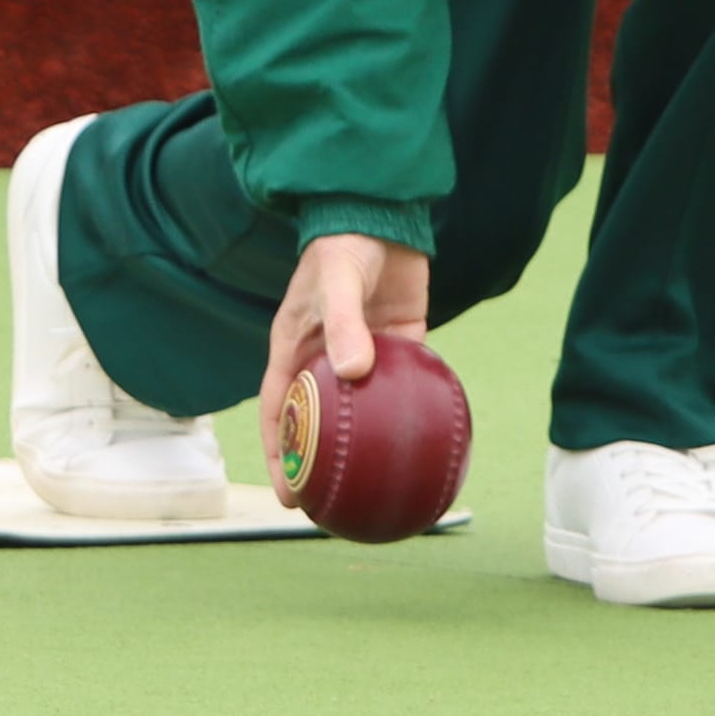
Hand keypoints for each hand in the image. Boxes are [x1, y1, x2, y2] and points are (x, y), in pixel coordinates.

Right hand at [259, 234, 430, 503]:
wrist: (380, 211)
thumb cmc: (342, 246)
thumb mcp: (336, 283)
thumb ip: (344, 324)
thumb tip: (357, 373)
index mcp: (296, 349)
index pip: (280, 413)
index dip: (282, 456)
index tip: (291, 495)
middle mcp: (327, 358)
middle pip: (322, 421)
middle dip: (325, 463)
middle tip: (339, 505)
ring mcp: (365, 352)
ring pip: (366, 408)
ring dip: (373, 443)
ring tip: (386, 484)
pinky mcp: (401, 340)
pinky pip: (406, 382)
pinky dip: (415, 406)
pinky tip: (434, 436)